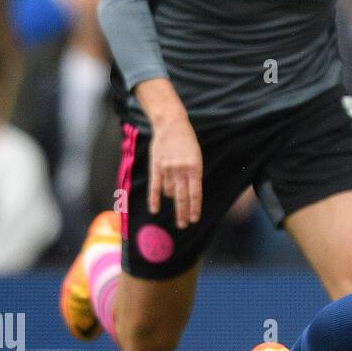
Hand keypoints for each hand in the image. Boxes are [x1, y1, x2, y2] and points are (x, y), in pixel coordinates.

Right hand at [148, 111, 202, 228]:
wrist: (171, 125)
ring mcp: (167, 169)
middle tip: (184, 225)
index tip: (194, 219)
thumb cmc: (187, 142)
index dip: (194, 208)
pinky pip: (155, 187)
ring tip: (178, 211)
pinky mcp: (156, 167)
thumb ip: (193, 175)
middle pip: (182, 197)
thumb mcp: (197, 157)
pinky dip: (155, 199)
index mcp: (195, 168)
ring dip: (173, 202)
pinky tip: (155, 210)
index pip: (195, 193)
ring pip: (170, 192)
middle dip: (183, 213)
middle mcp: (181, 170)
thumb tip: (189, 193)